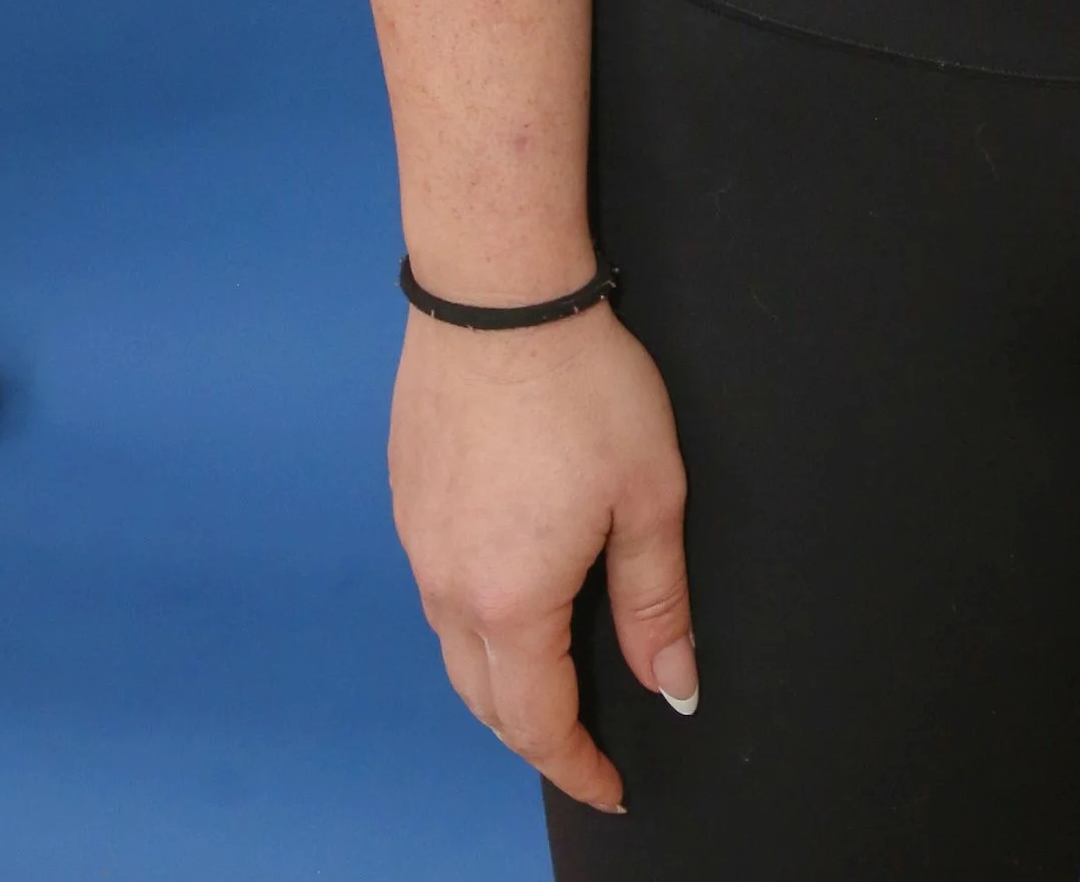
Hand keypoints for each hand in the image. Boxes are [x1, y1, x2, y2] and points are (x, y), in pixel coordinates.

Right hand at [388, 296, 694, 811]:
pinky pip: (436, 586)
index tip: (609, 788)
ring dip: (500, 679)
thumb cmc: (582, 383)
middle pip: (485, 698)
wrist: (497, 290)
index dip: (577, 766)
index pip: (538, 723)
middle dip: (535, 735)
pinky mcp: (406, 495)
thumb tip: (672, 687)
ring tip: (551, 679)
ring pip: (453, 645)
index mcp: (510, 601)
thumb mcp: (648, 495)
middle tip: (583, 746)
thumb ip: (656, 602)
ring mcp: (417, 539)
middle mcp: (447, 585)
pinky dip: (473, 618)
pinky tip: (508, 591)